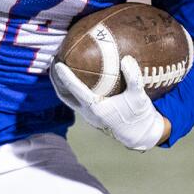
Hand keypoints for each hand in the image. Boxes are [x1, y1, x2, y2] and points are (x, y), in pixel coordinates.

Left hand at [49, 56, 167, 151]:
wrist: (140, 134)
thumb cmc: (139, 115)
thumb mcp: (139, 96)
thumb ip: (133, 78)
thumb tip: (126, 59)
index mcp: (95, 108)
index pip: (75, 90)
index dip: (65, 77)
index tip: (57, 64)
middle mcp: (88, 113)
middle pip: (64, 95)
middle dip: (56, 81)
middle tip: (53, 63)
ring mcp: (87, 116)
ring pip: (67, 99)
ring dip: (61, 86)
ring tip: (57, 70)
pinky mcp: (90, 116)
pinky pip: (75, 101)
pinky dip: (71, 90)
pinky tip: (75, 79)